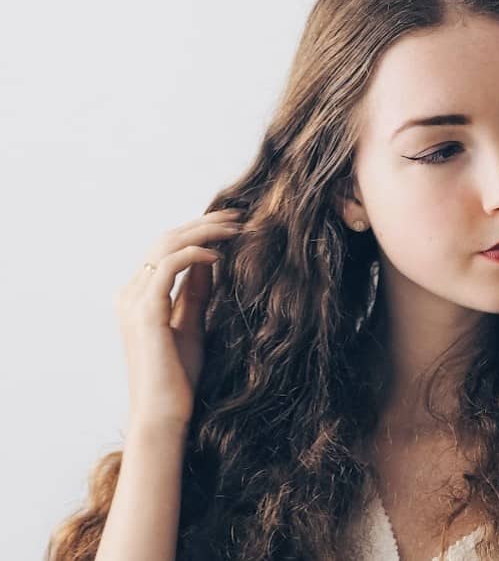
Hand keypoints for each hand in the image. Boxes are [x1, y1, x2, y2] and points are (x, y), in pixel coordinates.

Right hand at [114, 208, 244, 428]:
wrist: (165, 413)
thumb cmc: (178, 377)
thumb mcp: (193, 323)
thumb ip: (196, 292)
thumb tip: (209, 260)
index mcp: (139, 296)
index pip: (167, 248)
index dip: (198, 231)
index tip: (231, 225)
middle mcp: (130, 293)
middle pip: (166, 240)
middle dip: (203, 223)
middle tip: (238, 216)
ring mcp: (133, 301)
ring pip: (167, 245)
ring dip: (203, 232)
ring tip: (235, 229)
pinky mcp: (145, 311)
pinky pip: (169, 266)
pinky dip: (195, 253)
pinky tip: (219, 257)